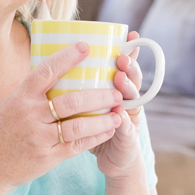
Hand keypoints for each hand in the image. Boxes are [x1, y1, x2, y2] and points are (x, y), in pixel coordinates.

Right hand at [0, 42, 122, 194]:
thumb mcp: (9, 105)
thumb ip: (32, 93)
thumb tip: (57, 71)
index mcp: (20, 97)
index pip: (46, 71)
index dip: (67, 57)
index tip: (86, 47)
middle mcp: (30, 115)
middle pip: (71, 100)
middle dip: (99, 95)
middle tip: (116, 91)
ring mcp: (39, 137)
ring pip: (78, 124)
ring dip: (102, 118)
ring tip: (118, 112)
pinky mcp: (47, 157)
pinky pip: (76, 145)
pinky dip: (95, 136)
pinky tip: (108, 130)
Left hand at [90, 31, 144, 180]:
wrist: (109, 158)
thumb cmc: (92, 127)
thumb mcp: (85, 103)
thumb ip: (79, 82)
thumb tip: (61, 52)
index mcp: (117, 88)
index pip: (126, 65)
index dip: (130, 50)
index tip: (130, 35)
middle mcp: (127, 100)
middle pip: (132, 78)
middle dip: (128, 66)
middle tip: (121, 56)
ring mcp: (130, 118)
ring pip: (133, 100)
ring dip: (127, 88)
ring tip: (120, 78)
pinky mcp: (128, 138)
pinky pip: (127, 129)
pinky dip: (123, 122)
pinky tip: (120, 115)